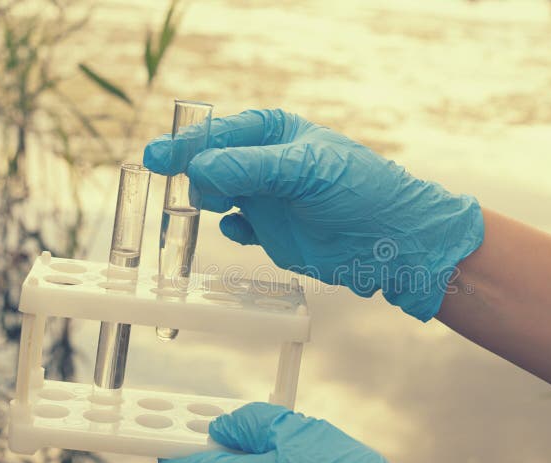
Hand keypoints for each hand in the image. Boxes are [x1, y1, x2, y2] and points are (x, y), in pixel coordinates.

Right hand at [143, 109, 483, 320]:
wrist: (392, 241)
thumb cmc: (359, 191)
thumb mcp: (306, 171)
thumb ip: (251, 169)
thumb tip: (199, 169)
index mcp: (275, 134)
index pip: (222, 133)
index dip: (188, 145)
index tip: (158, 157)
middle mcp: (266, 164)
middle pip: (212, 163)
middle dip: (193, 173)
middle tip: (184, 189)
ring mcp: (267, 199)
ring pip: (218, 196)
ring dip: (205, 201)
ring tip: (207, 207)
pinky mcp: (271, 233)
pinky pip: (238, 228)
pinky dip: (230, 230)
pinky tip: (234, 230)